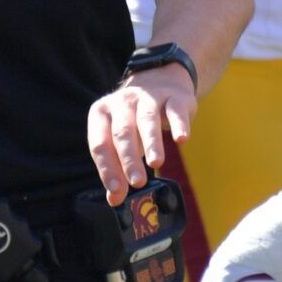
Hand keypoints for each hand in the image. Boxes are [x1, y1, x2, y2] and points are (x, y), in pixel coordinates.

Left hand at [87, 66, 195, 204]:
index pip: (99, 143)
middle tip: (137, 183)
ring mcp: (147, 96)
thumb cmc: (136, 120)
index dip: (107, 168)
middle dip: (129, 159)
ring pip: (147, 120)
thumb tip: (115, 200)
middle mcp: (122, 102)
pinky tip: (181, 139)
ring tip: (156, 164)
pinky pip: (175, 110)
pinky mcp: (173, 96)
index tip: (116, 190)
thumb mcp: (121, 140)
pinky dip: (179, 124)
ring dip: (151, 143)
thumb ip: (117, 167)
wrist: (161, 81)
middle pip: (122, 133)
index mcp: (102, 113)